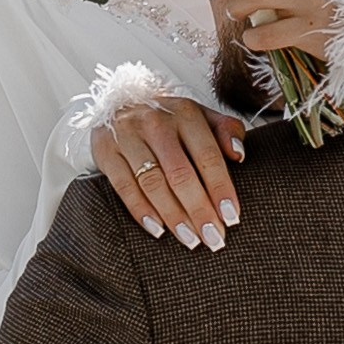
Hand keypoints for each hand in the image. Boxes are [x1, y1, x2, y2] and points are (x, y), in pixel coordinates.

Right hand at [90, 98, 246, 250]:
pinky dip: (141, 211)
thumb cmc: (170, 120)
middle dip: (199, 209)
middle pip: (180, 173)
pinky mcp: (106, 150)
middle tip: (214, 237)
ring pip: (153, 183)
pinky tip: (158, 230)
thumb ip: (226, 130)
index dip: (220, 188)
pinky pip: (124, 186)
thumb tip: (238, 154)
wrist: (120, 104)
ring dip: (174, 215)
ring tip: (191, 239)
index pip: (207, 155)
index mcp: (185, 113)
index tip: (231, 216)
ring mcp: (128, 135)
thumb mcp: (201, 116)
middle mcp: (156, 122)